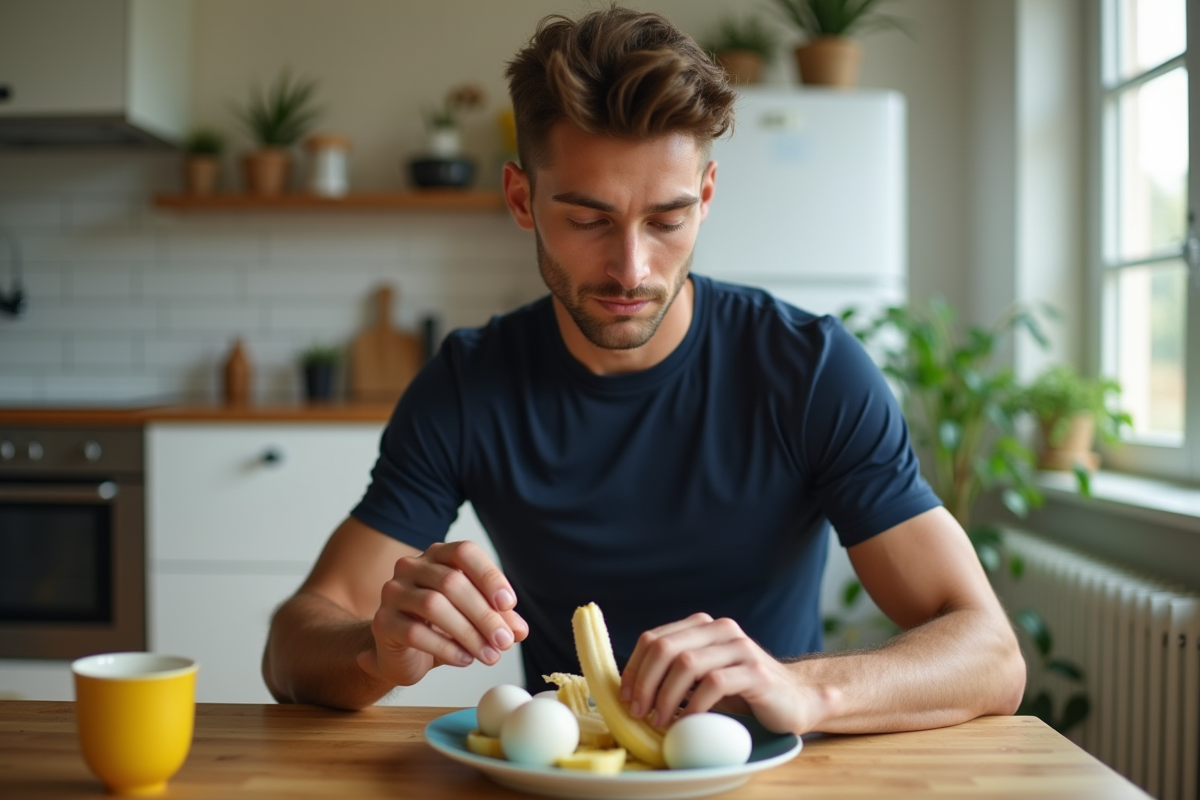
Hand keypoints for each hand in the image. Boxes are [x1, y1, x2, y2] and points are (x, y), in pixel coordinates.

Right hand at [357, 541, 527, 687]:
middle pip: (452, 582)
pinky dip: (445, 648)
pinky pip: (415, 632)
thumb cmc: (439, 627)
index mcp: (437, 556)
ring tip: (489, 655)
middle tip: (505, 641)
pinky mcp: (382, 622)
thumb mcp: (473, 619)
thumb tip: (520, 630)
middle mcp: (411, 566)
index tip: (508, 604)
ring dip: (468, 633)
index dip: (488, 576)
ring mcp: (393, 592)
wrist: (401, 653)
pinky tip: (465, 660)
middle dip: (484, 614)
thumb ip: (497, 619)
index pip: (464, 552)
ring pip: (433, 605)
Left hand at [618, 613, 822, 734]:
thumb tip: (632, 688)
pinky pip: (714, 683)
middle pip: (665, 648)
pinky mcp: (756, 672)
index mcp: (703, 627)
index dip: (634, 668)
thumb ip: (676, 671)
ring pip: (687, 663)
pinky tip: (690, 721)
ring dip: (666, 696)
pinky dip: (695, 705)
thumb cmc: (742, 692)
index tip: (625, 697)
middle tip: (638, 711)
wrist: (794, 700)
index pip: (654, 639)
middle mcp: (720, 630)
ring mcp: (740, 648)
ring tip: (661, 720)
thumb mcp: (704, 676)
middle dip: (645, 682)